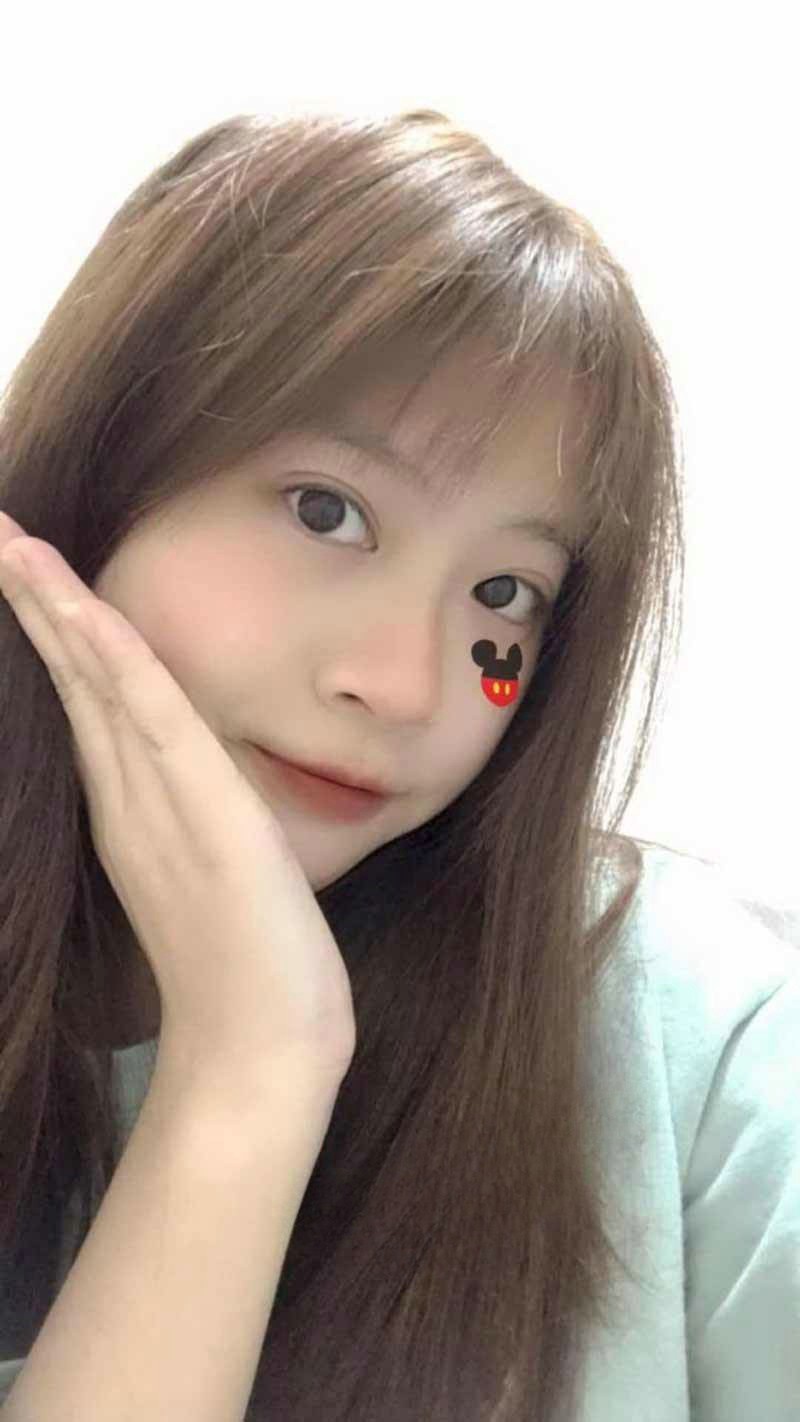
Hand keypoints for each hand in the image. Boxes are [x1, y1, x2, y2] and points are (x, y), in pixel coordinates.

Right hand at [0, 513, 356, 1087]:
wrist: (263, 1053)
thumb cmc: (248, 974)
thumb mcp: (216, 879)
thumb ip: (190, 829)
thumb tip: (191, 794)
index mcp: (134, 804)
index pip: (88, 695)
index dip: (56, 628)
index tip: (24, 565)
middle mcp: (132, 794)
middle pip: (75, 675)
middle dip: (35, 599)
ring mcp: (159, 803)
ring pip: (101, 684)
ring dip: (57, 608)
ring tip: (11, 544)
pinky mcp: (202, 813)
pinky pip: (153, 718)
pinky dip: (117, 661)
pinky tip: (88, 613)